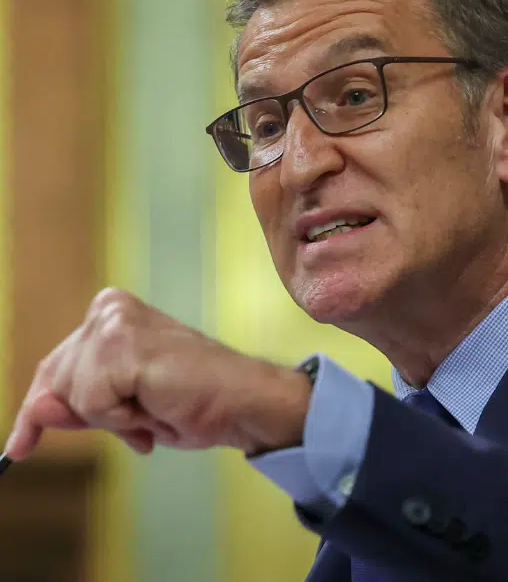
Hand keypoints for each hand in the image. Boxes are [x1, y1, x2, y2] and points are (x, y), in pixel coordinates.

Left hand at [4, 288, 311, 459]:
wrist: (239, 401)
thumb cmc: (192, 402)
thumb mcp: (122, 410)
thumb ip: (76, 408)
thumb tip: (34, 409)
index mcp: (111, 315)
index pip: (55, 366)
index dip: (39, 409)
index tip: (20, 445)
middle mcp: (109, 309)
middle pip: (57, 382)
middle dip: (93, 416)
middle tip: (142, 417)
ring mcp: (114, 322)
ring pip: (71, 394)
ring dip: (113, 418)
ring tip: (155, 406)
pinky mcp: (122, 343)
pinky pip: (92, 403)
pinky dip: (122, 419)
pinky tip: (155, 404)